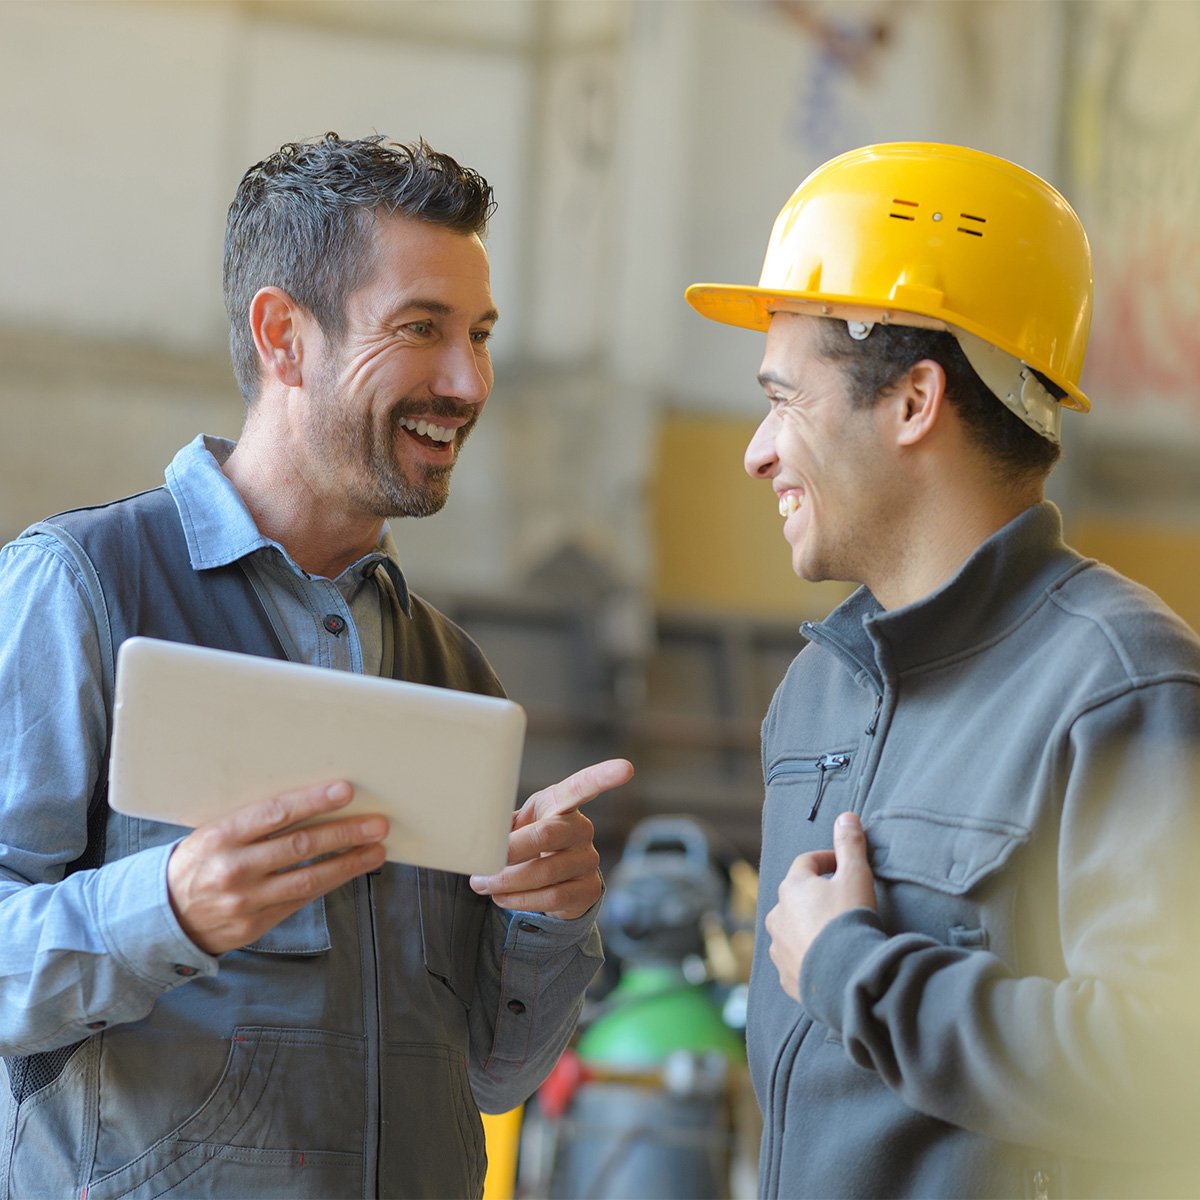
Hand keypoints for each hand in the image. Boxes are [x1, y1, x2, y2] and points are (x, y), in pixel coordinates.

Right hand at [166, 781, 387, 954]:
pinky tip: (350, 870)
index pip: (275, 813)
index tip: (345, 791)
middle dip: (345, 833)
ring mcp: (245, 900)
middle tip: (378, 823)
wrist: (162, 916)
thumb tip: (310, 801)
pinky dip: (329, 883)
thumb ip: (254, 821)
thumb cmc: (199, 861)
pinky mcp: (255, 925)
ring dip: (348, 863)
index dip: (313, 801)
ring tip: (376, 850)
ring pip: (308, 879)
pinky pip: (300, 900)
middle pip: (300, 846)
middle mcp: (234, 868)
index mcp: (221, 836)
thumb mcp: (214, 833)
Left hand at [469, 758, 633, 919]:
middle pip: (547, 835)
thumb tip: (474, 832)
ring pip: (544, 873)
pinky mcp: (588, 890)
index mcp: (563, 802)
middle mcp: (581, 829)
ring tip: (483, 883)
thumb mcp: (514, 822)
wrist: (544, 880)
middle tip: (482, 864)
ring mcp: (588, 860)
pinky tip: (502, 897)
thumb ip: (498, 822)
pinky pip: (551, 899)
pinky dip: (519, 900)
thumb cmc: (524, 839)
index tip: (626, 768)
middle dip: (510, 852)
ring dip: (506, 882)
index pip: (584, 786)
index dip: (604, 776)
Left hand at [766, 811, 875, 1000]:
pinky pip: (794, 958)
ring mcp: (778, 945)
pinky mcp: (785, 974)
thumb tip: (846, 816)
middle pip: (796, 896)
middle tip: (843, 902)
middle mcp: (777, 914)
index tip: (844, 866)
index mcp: (792, 887)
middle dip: (817, 895)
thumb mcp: (856, 876)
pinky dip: (807, 955)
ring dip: (809, 926)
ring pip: (791, 928)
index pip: (806, 862)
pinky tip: (827, 960)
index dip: (827, 860)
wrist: (846, 976)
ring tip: (834, 934)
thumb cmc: (850, 920)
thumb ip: (850, 845)